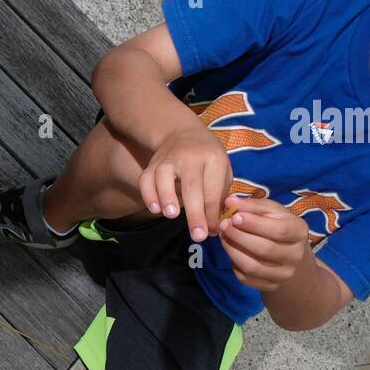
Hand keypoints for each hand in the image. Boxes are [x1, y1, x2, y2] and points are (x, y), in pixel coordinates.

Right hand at [139, 126, 232, 241]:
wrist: (182, 133)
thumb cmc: (207, 158)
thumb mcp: (222, 170)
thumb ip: (220, 196)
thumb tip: (215, 225)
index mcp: (214, 158)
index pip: (213, 191)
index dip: (213, 215)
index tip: (212, 232)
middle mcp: (190, 157)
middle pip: (191, 187)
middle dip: (195, 214)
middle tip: (198, 237)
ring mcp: (169, 159)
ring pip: (164, 178)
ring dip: (167, 197)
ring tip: (171, 215)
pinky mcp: (152, 164)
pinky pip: (146, 179)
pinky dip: (148, 194)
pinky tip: (154, 208)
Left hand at [217, 194, 310, 291]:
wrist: (291, 257)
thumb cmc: (278, 227)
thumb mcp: (272, 211)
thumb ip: (252, 205)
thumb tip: (229, 201)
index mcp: (300, 231)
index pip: (280, 230)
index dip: (255, 224)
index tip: (235, 216)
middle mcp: (295, 255)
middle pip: (264, 249)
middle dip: (239, 236)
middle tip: (223, 225)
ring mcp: (284, 274)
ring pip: (252, 266)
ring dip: (232, 251)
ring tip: (223, 237)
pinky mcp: (270, 286)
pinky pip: (246, 278)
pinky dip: (234, 264)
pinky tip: (232, 251)